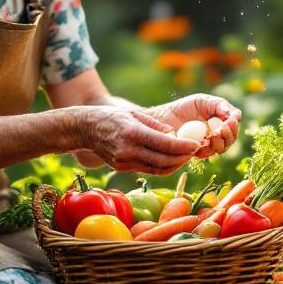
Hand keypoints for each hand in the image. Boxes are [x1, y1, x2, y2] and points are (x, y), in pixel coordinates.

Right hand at [70, 106, 197, 174]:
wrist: (86, 129)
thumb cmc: (112, 117)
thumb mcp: (134, 113)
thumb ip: (156, 125)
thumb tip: (174, 134)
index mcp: (133, 133)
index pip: (164, 144)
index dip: (183, 147)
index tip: (196, 145)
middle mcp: (129, 150)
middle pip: (163, 160)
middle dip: (183, 157)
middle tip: (195, 151)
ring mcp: (125, 161)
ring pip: (157, 169)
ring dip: (175, 164)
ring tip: (186, 156)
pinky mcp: (123, 168)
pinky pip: (148, 170)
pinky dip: (163, 166)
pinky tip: (172, 160)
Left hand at [146, 93, 241, 158]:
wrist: (163, 118)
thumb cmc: (183, 107)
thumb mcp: (202, 101)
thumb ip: (219, 105)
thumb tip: (234, 115)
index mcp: (221, 120)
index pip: (234, 125)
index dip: (234, 125)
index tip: (230, 121)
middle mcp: (217, 133)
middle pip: (230, 139)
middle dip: (228, 136)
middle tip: (219, 131)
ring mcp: (208, 144)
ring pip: (221, 148)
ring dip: (218, 143)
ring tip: (211, 136)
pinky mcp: (197, 152)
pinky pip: (206, 154)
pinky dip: (205, 149)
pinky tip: (201, 143)